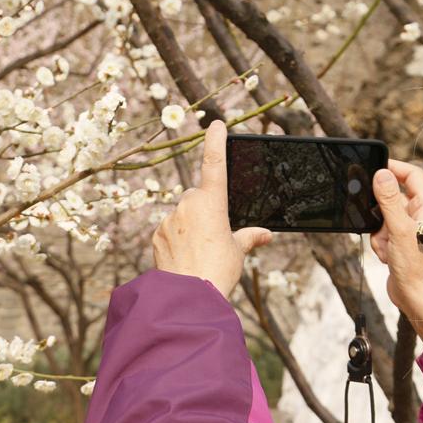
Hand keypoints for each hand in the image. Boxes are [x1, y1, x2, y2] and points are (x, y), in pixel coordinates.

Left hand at [151, 120, 272, 297]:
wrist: (188, 298)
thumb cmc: (218, 271)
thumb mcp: (239, 252)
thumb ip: (250, 237)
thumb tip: (266, 234)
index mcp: (211, 202)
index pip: (214, 162)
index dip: (215, 141)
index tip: (216, 124)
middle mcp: (187, 204)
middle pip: (199, 196)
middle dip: (206, 209)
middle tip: (216, 236)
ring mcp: (169, 219)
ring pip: (183, 214)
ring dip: (192, 226)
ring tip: (201, 253)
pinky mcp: (157, 235)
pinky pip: (170, 230)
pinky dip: (178, 239)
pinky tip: (186, 258)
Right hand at [371, 160, 422, 342]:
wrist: (418, 301)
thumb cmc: (419, 269)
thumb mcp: (399, 230)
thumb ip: (389, 200)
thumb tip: (381, 174)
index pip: (413, 175)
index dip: (395, 168)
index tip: (376, 167)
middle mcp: (422, 216)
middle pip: (393, 197)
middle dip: (380, 211)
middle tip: (378, 223)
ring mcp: (412, 230)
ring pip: (384, 217)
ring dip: (379, 231)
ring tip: (387, 247)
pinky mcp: (402, 243)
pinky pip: (383, 233)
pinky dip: (381, 243)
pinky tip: (388, 257)